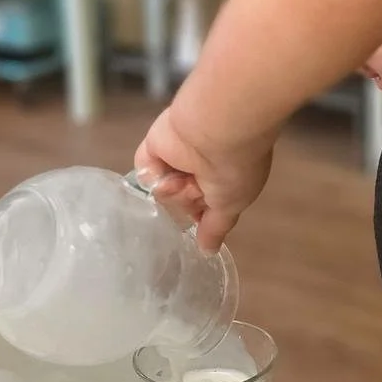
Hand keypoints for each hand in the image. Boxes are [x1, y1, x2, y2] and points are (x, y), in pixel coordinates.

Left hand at [133, 105, 275, 252]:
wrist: (218, 130)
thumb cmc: (235, 168)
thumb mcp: (232, 205)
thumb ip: (216, 227)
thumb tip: (209, 251)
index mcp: (220, 176)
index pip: (203, 205)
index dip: (201, 215)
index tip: (201, 225)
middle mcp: (197, 166)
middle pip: (182, 201)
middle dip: (191, 200)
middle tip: (202, 187)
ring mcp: (175, 156)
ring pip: (165, 192)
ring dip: (178, 189)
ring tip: (189, 175)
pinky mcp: (154, 146)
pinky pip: (146, 175)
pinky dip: (158, 177)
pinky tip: (173, 170)